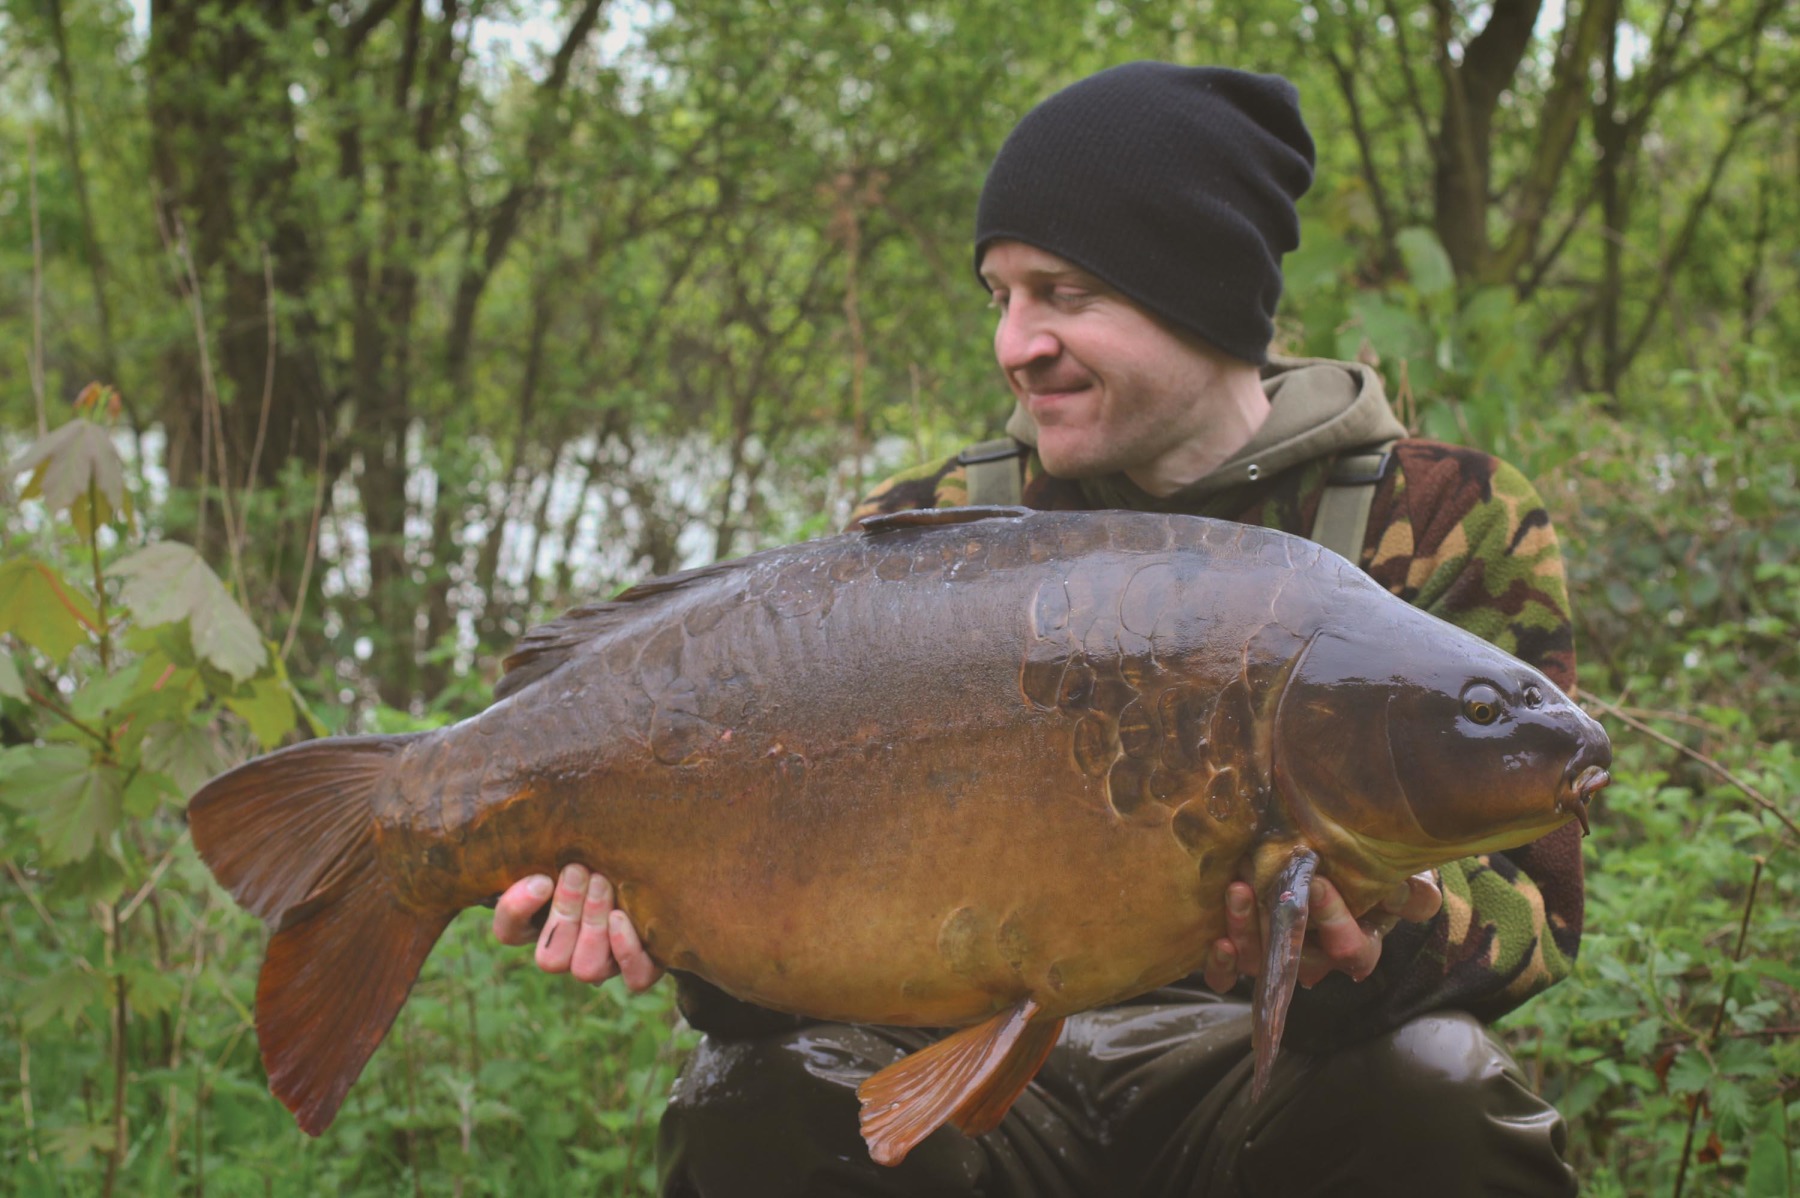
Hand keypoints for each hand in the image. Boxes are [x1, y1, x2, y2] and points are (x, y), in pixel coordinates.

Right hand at [492, 863, 663, 991]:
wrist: (652, 863)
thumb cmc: (603, 850)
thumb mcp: (573, 846)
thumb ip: (551, 852)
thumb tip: (547, 871)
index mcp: (540, 924)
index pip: (509, 932)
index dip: (517, 910)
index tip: (540, 879)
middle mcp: (570, 953)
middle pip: (551, 959)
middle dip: (565, 911)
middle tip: (579, 871)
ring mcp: (606, 965)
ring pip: (587, 969)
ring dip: (592, 924)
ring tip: (602, 883)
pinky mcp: (642, 966)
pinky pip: (634, 978)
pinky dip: (627, 950)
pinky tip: (621, 917)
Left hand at [1202, 870, 1441, 992]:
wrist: (1325, 862)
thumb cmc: (1368, 869)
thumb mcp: (1398, 875)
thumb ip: (1410, 889)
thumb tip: (1400, 894)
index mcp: (1360, 941)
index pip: (1352, 947)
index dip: (1335, 920)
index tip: (1318, 883)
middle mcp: (1318, 957)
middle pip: (1301, 959)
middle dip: (1284, 925)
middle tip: (1267, 886)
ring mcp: (1279, 957)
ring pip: (1263, 963)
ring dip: (1247, 933)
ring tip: (1237, 891)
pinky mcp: (1245, 952)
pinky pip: (1230, 976)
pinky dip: (1222, 965)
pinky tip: (1219, 941)